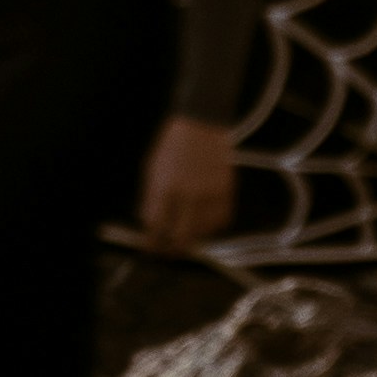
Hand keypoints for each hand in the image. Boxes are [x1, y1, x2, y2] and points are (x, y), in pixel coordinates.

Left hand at [138, 114, 240, 247]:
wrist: (202, 125)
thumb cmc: (172, 146)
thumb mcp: (152, 171)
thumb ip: (151, 200)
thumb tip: (150, 227)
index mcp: (165, 187)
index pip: (156, 228)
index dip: (151, 243)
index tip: (150, 248)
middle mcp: (189, 194)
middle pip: (180, 239)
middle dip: (172, 250)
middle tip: (168, 251)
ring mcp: (210, 194)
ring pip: (202, 234)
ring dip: (192, 237)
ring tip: (185, 229)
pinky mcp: (227, 192)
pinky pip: (220, 222)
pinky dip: (211, 226)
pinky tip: (202, 219)